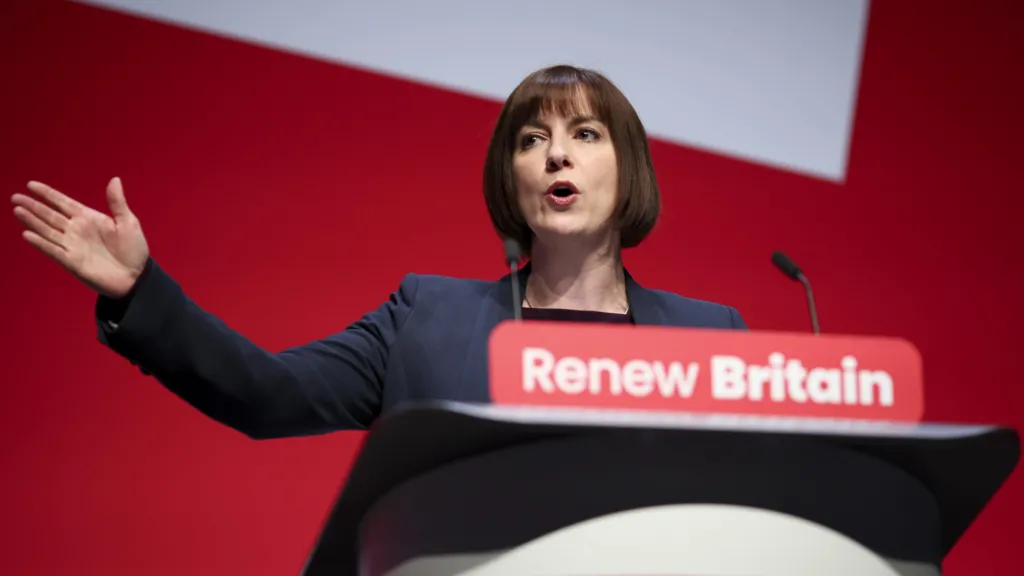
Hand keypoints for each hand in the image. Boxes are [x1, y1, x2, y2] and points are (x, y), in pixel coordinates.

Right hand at [11, 177, 149, 298]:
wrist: (136, 277)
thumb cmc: (133, 249)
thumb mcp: (128, 222)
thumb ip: (117, 202)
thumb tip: (115, 179)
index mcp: (88, 218)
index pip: (63, 203)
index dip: (48, 194)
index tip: (31, 184)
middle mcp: (76, 230)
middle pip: (50, 215)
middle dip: (33, 206)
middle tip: (15, 197)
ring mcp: (72, 245)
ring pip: (47, 230)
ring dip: (32, 221)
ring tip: (18, 210)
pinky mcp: (71, 261)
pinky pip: (53, 250)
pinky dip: (41, 243)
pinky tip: (28, 234)